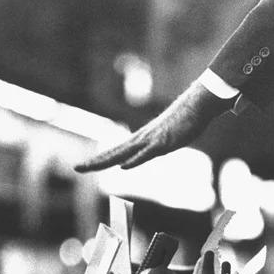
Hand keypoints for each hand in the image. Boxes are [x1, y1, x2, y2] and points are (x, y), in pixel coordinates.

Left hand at [74, 82, 229, 171]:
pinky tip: (123, 167)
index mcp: (140, 140)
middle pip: (113, 153)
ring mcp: (151, 141)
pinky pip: (146, 154)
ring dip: (106, 161)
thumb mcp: (167, 139)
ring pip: (124, 153)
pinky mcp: (163, 143)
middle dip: (94, 162)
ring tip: (90, 167)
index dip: (99, 160)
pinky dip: (134, 161)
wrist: (197, 105)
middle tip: (76, 168)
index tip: (84, 166)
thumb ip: (156, 147)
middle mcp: (141, 140)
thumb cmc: (184, 120)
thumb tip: (152, 152)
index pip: (115, 152)